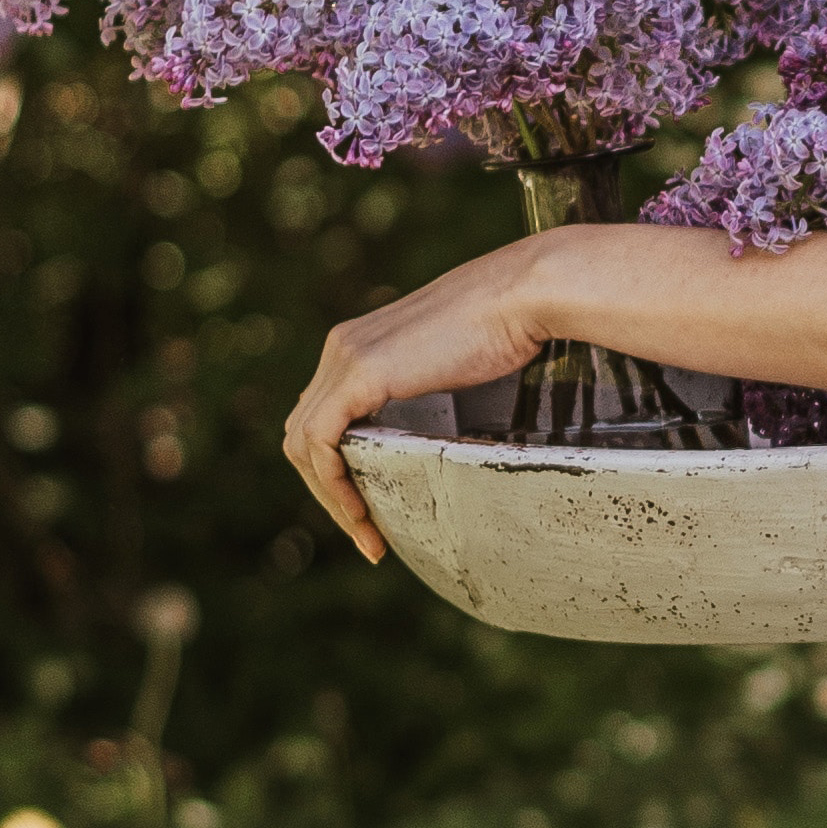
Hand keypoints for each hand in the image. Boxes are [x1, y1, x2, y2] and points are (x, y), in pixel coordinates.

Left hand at [279, 233, 558, 562]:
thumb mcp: (454, 363)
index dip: (335, 469)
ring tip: (367, 534)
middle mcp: (340, 348)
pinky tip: (360, 511)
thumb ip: (430, 388)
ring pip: (302, 444)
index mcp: (358, 345)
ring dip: (329, 497)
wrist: (524, 293)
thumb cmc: (511, 325)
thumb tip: (442, 429)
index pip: (321, 418)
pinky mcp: (361, 372)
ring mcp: (345, 358)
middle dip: (328, 491)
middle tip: (367, 534)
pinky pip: (320, 441)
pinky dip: (332, 481)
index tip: (371, 511)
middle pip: (303, 436)